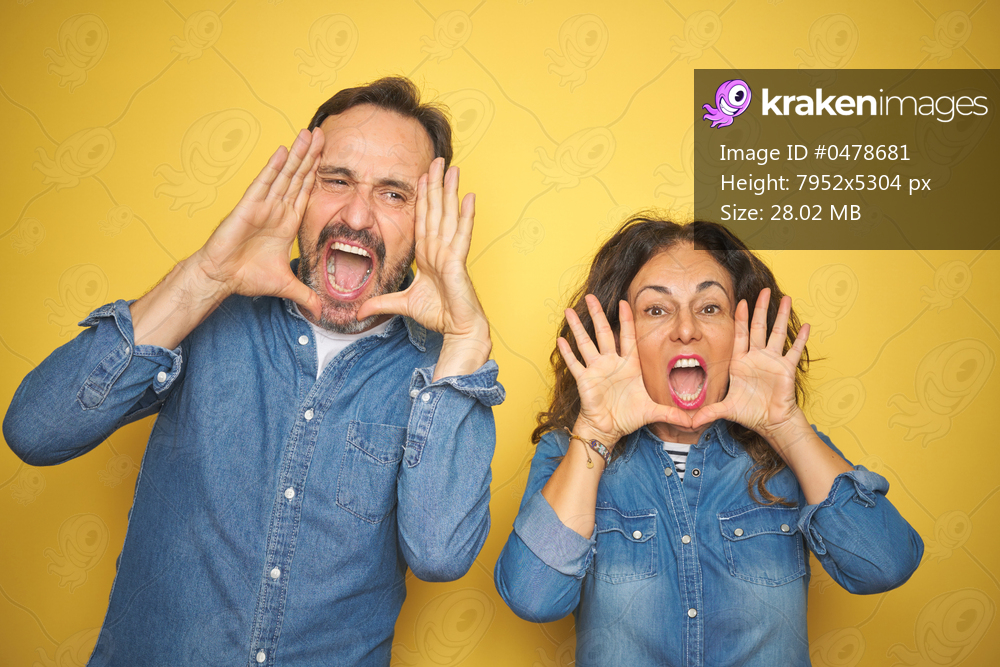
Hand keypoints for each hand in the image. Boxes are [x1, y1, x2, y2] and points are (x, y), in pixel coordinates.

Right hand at [192, 127, 324, 318]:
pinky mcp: (249, 206)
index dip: (317, 174)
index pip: (306, 192)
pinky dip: (273, 167)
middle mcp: (276, 209)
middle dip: (311, 156)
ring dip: (296, 154)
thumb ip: (306, 295)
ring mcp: (263, 205)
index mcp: (287, 222)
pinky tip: (282, 150)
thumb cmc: (247, 277)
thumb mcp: (286, 286)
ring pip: (284, 174)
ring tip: (308, 133)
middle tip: (323, 134)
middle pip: (298, 177)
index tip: (329, 158)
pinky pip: (264, 183)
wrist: (222, 277)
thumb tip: (322, 312)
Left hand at [356, 157, 490, 378]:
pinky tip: (468, 196)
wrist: (457, 328)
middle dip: (435, 185)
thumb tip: (359, 311)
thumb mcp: (402, 304)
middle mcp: (440, 248)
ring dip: (450, 191)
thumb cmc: (438, 314)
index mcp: (428, 255)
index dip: (422, 198)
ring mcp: (450, 252)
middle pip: (436, 210)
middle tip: (437, 161)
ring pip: (448, 215)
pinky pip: (462, 233)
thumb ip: (381, 303)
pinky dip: (466, 215)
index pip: (423, 220)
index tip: (420, 178)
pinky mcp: (458, 260)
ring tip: (452, 169)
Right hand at [559, 295, 692, 447]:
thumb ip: (672, 413)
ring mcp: (596, 370)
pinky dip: (567, 353)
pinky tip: (560, 340)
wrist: (608, 429)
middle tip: (592, 297)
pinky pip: (575, 364)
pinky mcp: (584, 380)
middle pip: (604, 333)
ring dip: (577, 328)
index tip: (625, 302)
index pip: (628, 336)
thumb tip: (694, 421)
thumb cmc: (628, 417)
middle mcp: (611, 363)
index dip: (627, 319)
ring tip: (569, 311)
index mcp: (629, 365)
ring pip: (585, 343)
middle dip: (598, 314)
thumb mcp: (652, 412)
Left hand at [691, 289, 809, 439]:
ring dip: (782, 317)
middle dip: (760, 309)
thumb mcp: (726, 409)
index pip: (740, 335)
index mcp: (741, 362)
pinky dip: (801, 339)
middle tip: (763, 291)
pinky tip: (807, 326)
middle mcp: (757, 357)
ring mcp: (773, 361)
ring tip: (788, 299)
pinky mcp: (787, 368)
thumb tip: (689, 422)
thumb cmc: (750, 413)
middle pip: (759, 328)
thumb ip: (708, 412)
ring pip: (778, 333)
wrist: (770, 422)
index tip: (741, 303)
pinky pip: (794, 351)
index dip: (740, 319)